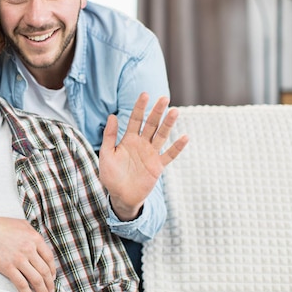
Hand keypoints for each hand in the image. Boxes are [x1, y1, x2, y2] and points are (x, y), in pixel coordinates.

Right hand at [0, 201, 55, 291]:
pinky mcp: (7, 267)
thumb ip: (33, 234)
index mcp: (35, 238)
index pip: (49, 258)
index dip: (52, 270)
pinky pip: (21, 284)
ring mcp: (19, 259)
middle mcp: (29, 249)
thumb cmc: (0, 225)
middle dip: (50, 285)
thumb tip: (39, 245)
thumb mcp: (22, 224)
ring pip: (36, 279)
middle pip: (45, 271)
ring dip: (42, 291)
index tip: (52, 278)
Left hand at [99, 92, 188, 220]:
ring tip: (175, 111)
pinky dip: (177, 147)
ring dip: (168, 124)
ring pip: (161, 136)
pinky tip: (185, 137)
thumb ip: (109, 136)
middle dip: (157, 111)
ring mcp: (151, 154)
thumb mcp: (106, 154)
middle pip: (151, 124)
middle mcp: (141, 144)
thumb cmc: (111, 175)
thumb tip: (111, 116)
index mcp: (128, 139)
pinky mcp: (157, 166)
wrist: (120, 196)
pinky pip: (169, 155)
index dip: (139, 107)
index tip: (145, 94)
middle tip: (164, 98)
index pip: (135, 119)